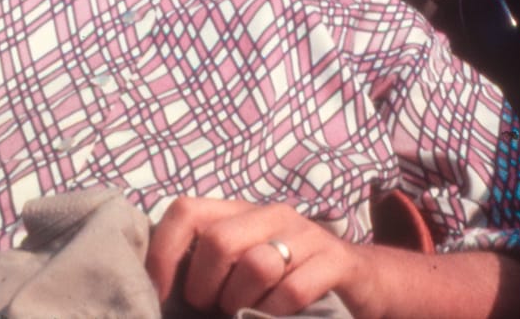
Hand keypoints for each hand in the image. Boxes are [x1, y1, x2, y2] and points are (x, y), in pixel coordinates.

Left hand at [146, 196, 378, 316]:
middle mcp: (271, 214)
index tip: (159, 293)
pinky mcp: (335, 260)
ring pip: (256, 265)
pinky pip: (292, 290)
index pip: (186, 210)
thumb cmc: (289, 277)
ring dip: (243, 303)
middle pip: (218, 241)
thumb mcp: (246, 262)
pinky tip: (277, 316)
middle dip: (206, 287)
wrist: (363, 280)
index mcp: (241, 210)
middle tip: (215, 307)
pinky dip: (276, 313)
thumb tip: (157, 288)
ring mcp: (305, 235)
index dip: (163, 252)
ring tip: (248, 312)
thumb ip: (209, 263)